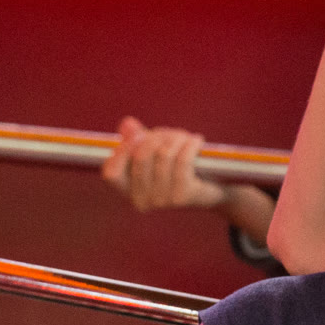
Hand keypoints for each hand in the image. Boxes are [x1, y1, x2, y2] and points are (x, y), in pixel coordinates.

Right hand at [103, 120, 230, 212]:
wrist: (213, 189)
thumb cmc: (178, 168)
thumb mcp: (155, 152)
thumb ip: (137, 138)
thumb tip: (127, 124)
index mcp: (129, 192)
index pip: (112, 174)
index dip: (122, 150)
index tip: (138, 135)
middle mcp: (143, 200)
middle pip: (141, 156)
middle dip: (156, 137)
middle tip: (170, 133)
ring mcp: (162, 200)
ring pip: (164, 155)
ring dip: (176, 139)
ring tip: (185, 137)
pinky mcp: (183, 196)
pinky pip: (183, 161)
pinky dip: (190, 145)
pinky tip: (197, 140)